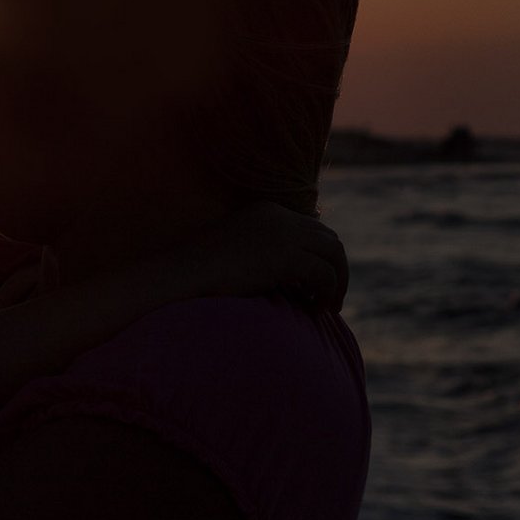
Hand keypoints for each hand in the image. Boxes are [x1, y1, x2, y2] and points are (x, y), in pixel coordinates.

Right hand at [178, 200, 348, 312]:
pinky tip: (313, 309)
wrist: (183, 273)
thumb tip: (291, 273)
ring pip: (333, 255)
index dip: (322, 256)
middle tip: (330, 298)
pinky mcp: (284, 256)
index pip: (313, 228)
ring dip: (336, 283)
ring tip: (326, 307)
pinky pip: (323, 274)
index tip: (318, 283)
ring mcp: (282, 234)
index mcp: (267, 210)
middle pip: (329, 239)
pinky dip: (325, 293)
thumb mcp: (239, 249)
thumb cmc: (203, 270)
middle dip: (337, 269)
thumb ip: (264, 250)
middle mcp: (279, 216)